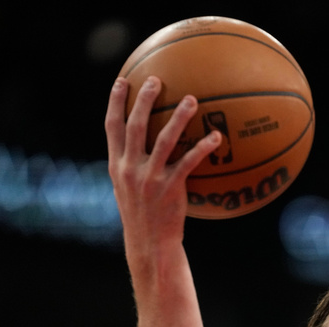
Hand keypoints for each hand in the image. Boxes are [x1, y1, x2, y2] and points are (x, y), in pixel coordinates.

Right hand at [104, 76, 222, 254]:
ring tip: (191, 99)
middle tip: (156, 80)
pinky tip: (216, 137)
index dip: (115, 102)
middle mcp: (129, 168)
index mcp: (116, 165)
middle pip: (135, 125)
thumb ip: (131, 167)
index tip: (122, 81)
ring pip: (163, 139)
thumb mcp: (127, 190)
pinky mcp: (170, 188)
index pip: (111, 127)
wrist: (150, 244)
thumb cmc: (143, 216)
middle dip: (144, 99)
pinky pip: (189, 162)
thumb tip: (143, 148)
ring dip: (178, 117)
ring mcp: (149, 178)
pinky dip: (202, 148)